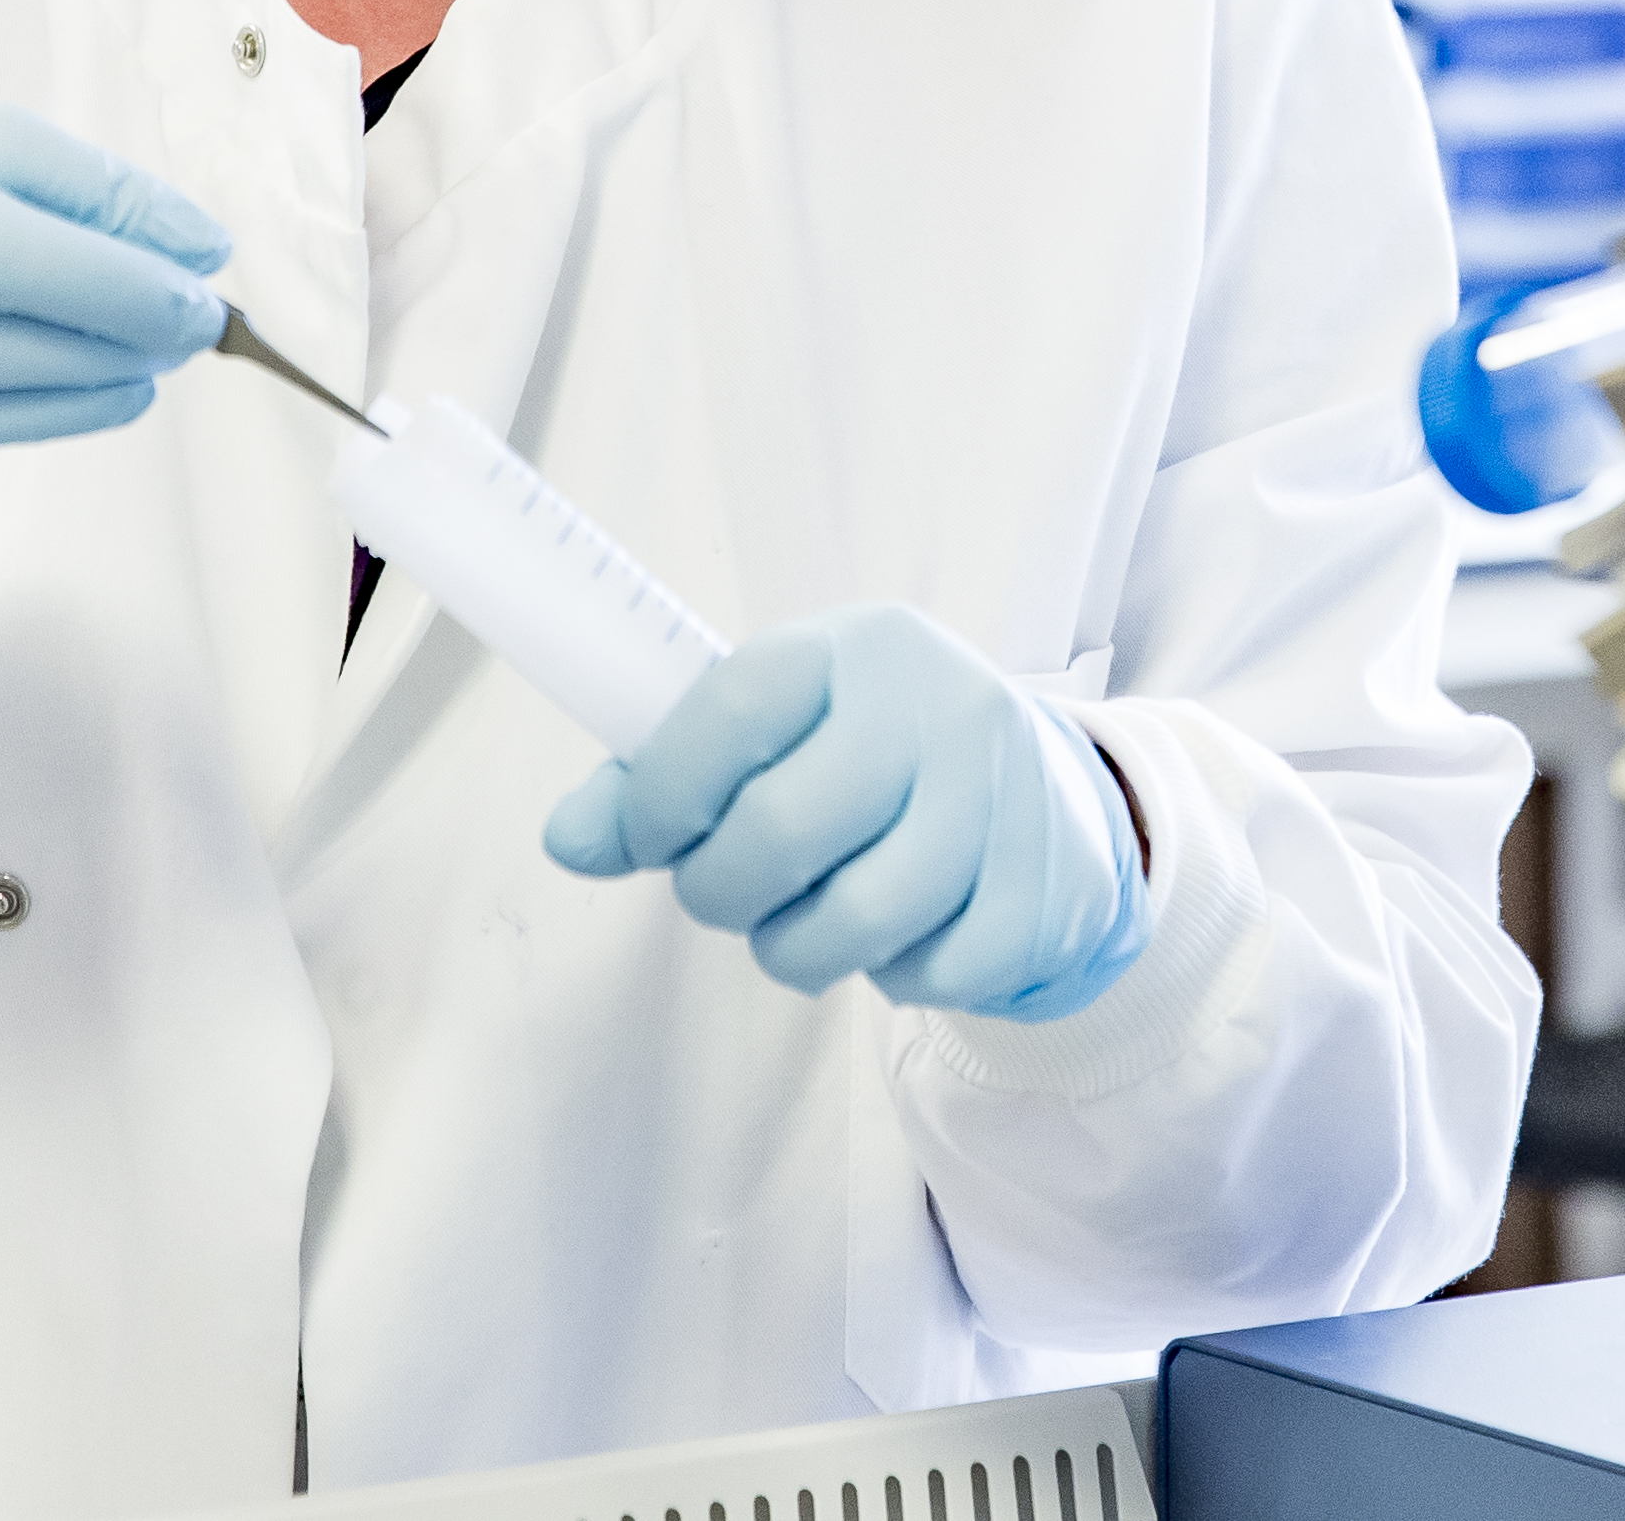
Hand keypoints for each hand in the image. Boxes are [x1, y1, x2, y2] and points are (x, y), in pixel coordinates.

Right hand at [0, 88, 229, 541]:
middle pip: (5, 249)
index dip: (115, 194)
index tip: (191, 229)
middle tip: (201, 301)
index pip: (3, 151)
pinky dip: (52, 409)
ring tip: (173, 347)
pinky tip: (112, 395)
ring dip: (102, 354)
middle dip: (124, 278)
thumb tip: (114, 216)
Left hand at [543, 605, 1151, 1021]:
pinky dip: (892, 974)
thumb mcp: (785, 726)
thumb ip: (668, 775)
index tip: (650, 836)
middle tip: (728, 890)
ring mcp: (1001, 803)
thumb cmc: (882, 756)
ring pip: (849, 924)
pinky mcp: (1041, 895)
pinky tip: (903, 930)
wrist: (1056, 795)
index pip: (728, 713)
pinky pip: (927, 975)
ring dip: (796, 947)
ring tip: (806, 918)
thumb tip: (568, 839)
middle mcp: (939, 708)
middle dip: (720, 890)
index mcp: (858, 650)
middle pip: (778, 834)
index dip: (660, 796)